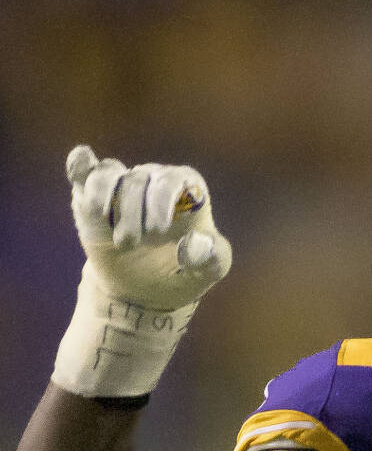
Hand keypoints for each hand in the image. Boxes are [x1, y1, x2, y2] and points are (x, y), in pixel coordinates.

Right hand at [66, 145, 230, 310]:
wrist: (144, 289)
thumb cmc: (183, 272)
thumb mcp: (208, 271)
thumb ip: (212, 258)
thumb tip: (196, 243)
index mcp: (189, 190)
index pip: (174, 179)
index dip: (162, 200)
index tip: (158, 230)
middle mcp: (155, 178)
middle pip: (138, 180)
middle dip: (132, 215)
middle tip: (131, 244)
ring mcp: (122, 183)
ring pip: (107, 174)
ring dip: (104, 204)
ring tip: (112, 235)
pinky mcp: (92, 194)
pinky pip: (84, 169)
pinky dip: (80, 166)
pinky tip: (82, 161)